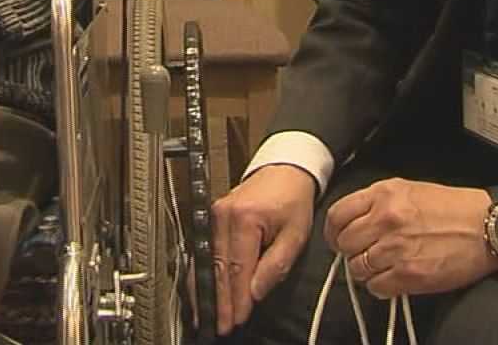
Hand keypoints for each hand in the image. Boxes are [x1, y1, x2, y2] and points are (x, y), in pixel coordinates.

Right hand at [211, 164, 317, 334]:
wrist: (284, 172)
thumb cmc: (292, 199)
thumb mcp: (295, 233)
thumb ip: (276, 265)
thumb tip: (256, 292)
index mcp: (244, 217)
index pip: (238, 267)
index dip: (237, 297)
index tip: (236, 318)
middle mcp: (222, 215)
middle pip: (217, 267)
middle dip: (219, 300)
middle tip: (220, 325)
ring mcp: (213, 216)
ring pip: (205, 261)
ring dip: (206, 291)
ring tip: (207, 315)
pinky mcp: (211, 219)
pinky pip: (204, 252)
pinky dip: (202, 274)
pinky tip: (202, 292)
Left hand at [326, 179, 497, 298]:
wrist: (488, 226)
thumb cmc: (452, 207)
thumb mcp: (409, 189)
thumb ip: (377, 203)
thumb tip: (353, 223)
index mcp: (384, 194)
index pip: (337, 215)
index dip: (334, 231)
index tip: (339, 238)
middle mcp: (387, 219)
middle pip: (344, 243)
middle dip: (350, 251)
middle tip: (363, 253)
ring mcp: (397, 248)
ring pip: (358, 268)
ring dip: (366, 270)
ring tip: (383, 266)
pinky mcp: (410, 275)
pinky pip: (377, 287)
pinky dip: (381, 286)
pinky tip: (393, 278)